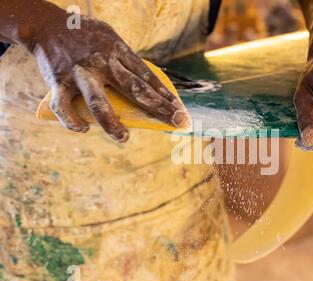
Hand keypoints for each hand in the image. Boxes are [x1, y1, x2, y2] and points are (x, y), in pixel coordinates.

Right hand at [29, 10, 189, 141]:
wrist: (46, 25)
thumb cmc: (85, 36)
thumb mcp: (110, 39)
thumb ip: (126, 61)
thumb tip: (147, 87)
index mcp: (117, 51)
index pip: (148, 77)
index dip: (166, 96)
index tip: (181, 111)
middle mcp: (102, 62)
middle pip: (135, 90)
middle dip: (160, 108)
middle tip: (177, 122)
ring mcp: (80, 73)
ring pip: (100, 105)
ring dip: (113, 125)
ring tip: (124, 138)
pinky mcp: (57, 82)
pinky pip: (64, 109)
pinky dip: (73, 122)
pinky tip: (83, 128)